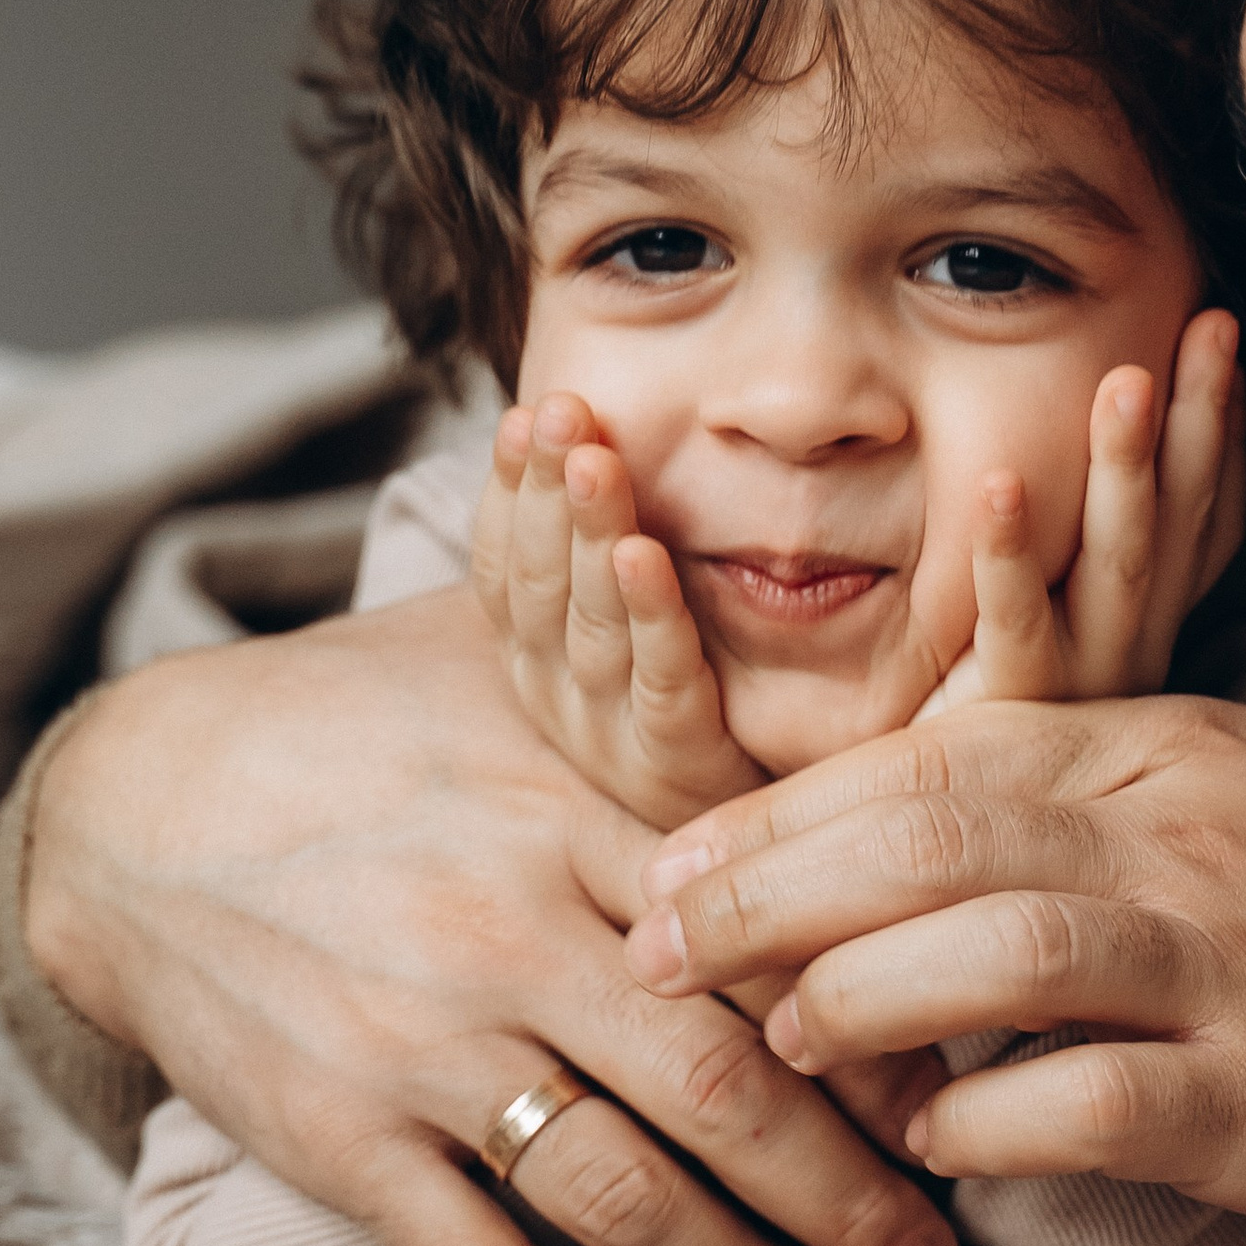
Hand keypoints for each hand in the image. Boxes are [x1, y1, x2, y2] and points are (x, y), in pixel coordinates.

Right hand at [24, 583, 960, 1245]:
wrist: (129, 806)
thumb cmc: (355, 726)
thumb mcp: (510, 676)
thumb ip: (660, 708)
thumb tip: (834, 736)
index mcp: (572, 814)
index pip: (767, 944)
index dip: (876, 1039)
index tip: (953, 1108)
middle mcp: (511, 932)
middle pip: (726, 1091)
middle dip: (851, 1196)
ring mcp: (422, 1045)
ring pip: (624, 1195)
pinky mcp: (338, 1135)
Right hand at [475, 393, 764, 829]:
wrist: (741, 832)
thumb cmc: (683, 701)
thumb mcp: (617, 621)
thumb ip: (589, 546)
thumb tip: (574, 438)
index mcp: (531, 651)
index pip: (503, 561)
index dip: (510, 489)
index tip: (525, 420)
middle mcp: (554, 691)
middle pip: (540, 580)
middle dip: (549, 489)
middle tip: (562, 412)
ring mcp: (609, 731)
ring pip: (590, 622)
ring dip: (591, 533)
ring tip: (596, 461)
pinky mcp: (676, 759)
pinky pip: (660, 679)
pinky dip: (650, 613)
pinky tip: (645, 555)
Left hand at [619, 696, 1245, 1235]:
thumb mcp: (1244, 792)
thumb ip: (1088, 799)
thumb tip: (918, 852)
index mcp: (1166, 749)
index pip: (929, 751)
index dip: (784, 811)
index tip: (678, 859)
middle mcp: (1178, 837)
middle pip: (920, 831)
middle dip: (760, 892)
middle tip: (652, 947)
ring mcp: (1222, 967)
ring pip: (982, 952)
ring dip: (853, 1003)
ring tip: (783, 1043)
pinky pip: (1077, 1108)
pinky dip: (980, 1132)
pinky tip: (934, 1153)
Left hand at [925, 313, 1245, 709]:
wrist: (906, 865)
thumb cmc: (962, 739)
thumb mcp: (1025, 634)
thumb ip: (1058, 555)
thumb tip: (1076, 435)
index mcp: (1142, 634)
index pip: (1202, 518)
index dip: (1216, 427)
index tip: (1218, 329)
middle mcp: (1125, 663)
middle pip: (1175, 528)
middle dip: (1193, 424)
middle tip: (1207, 324)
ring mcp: (1072, 699)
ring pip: (1115, 572)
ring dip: (1122, 475)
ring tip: (1124, 383)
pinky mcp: (1000, 730)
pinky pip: (1012, 637)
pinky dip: (1006, 561)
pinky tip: (998, 487)